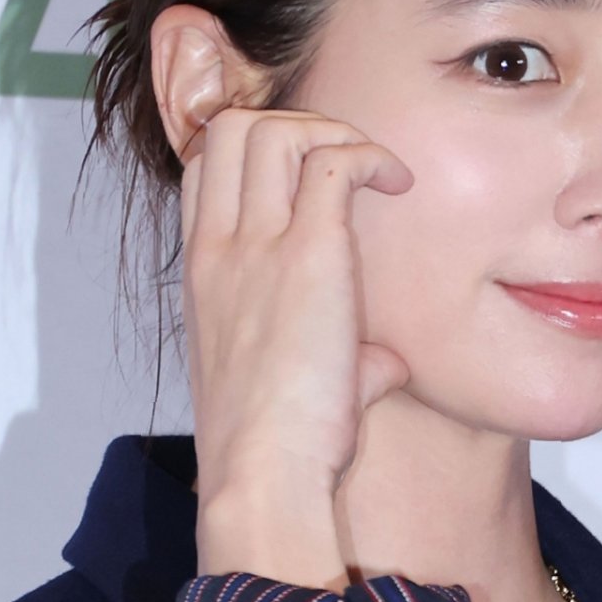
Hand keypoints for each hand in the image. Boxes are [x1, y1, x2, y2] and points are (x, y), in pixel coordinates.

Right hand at [179, 105, 414, 521]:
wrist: (262, 478)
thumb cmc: (273, 451)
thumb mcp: (284, 391)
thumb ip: (337, 362)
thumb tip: (382, 364)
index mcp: (200, 273)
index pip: (203, 168)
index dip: (255, 154)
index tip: (308, 181)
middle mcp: (219, 248)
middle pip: (232, 129)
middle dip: (296, 124)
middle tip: (348, 165)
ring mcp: (257, 246)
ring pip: (274, 128)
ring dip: (332, 132)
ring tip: (374, 172)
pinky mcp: (310, 256)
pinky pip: (335, 160)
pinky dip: (372, 155)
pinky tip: (400, 185)